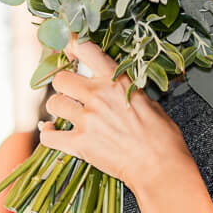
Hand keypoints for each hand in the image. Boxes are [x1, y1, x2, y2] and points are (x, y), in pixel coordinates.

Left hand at [38, 37, 193, 196]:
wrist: (161, 168)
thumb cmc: (162, 138)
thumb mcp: (149, 103)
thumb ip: (125, 91)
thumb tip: (115, 89)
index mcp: (116, 81)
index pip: (85, 49)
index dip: (71, 44)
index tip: (67, 47)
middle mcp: (98, 96)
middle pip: (61, 78)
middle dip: (64, 86)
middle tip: (71, 94)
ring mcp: (87, 120)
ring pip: (53, 104)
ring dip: (58, 109)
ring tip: (67, 115)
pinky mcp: (80, 144)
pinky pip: (49, 135)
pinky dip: (49, 133)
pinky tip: (53, 132)